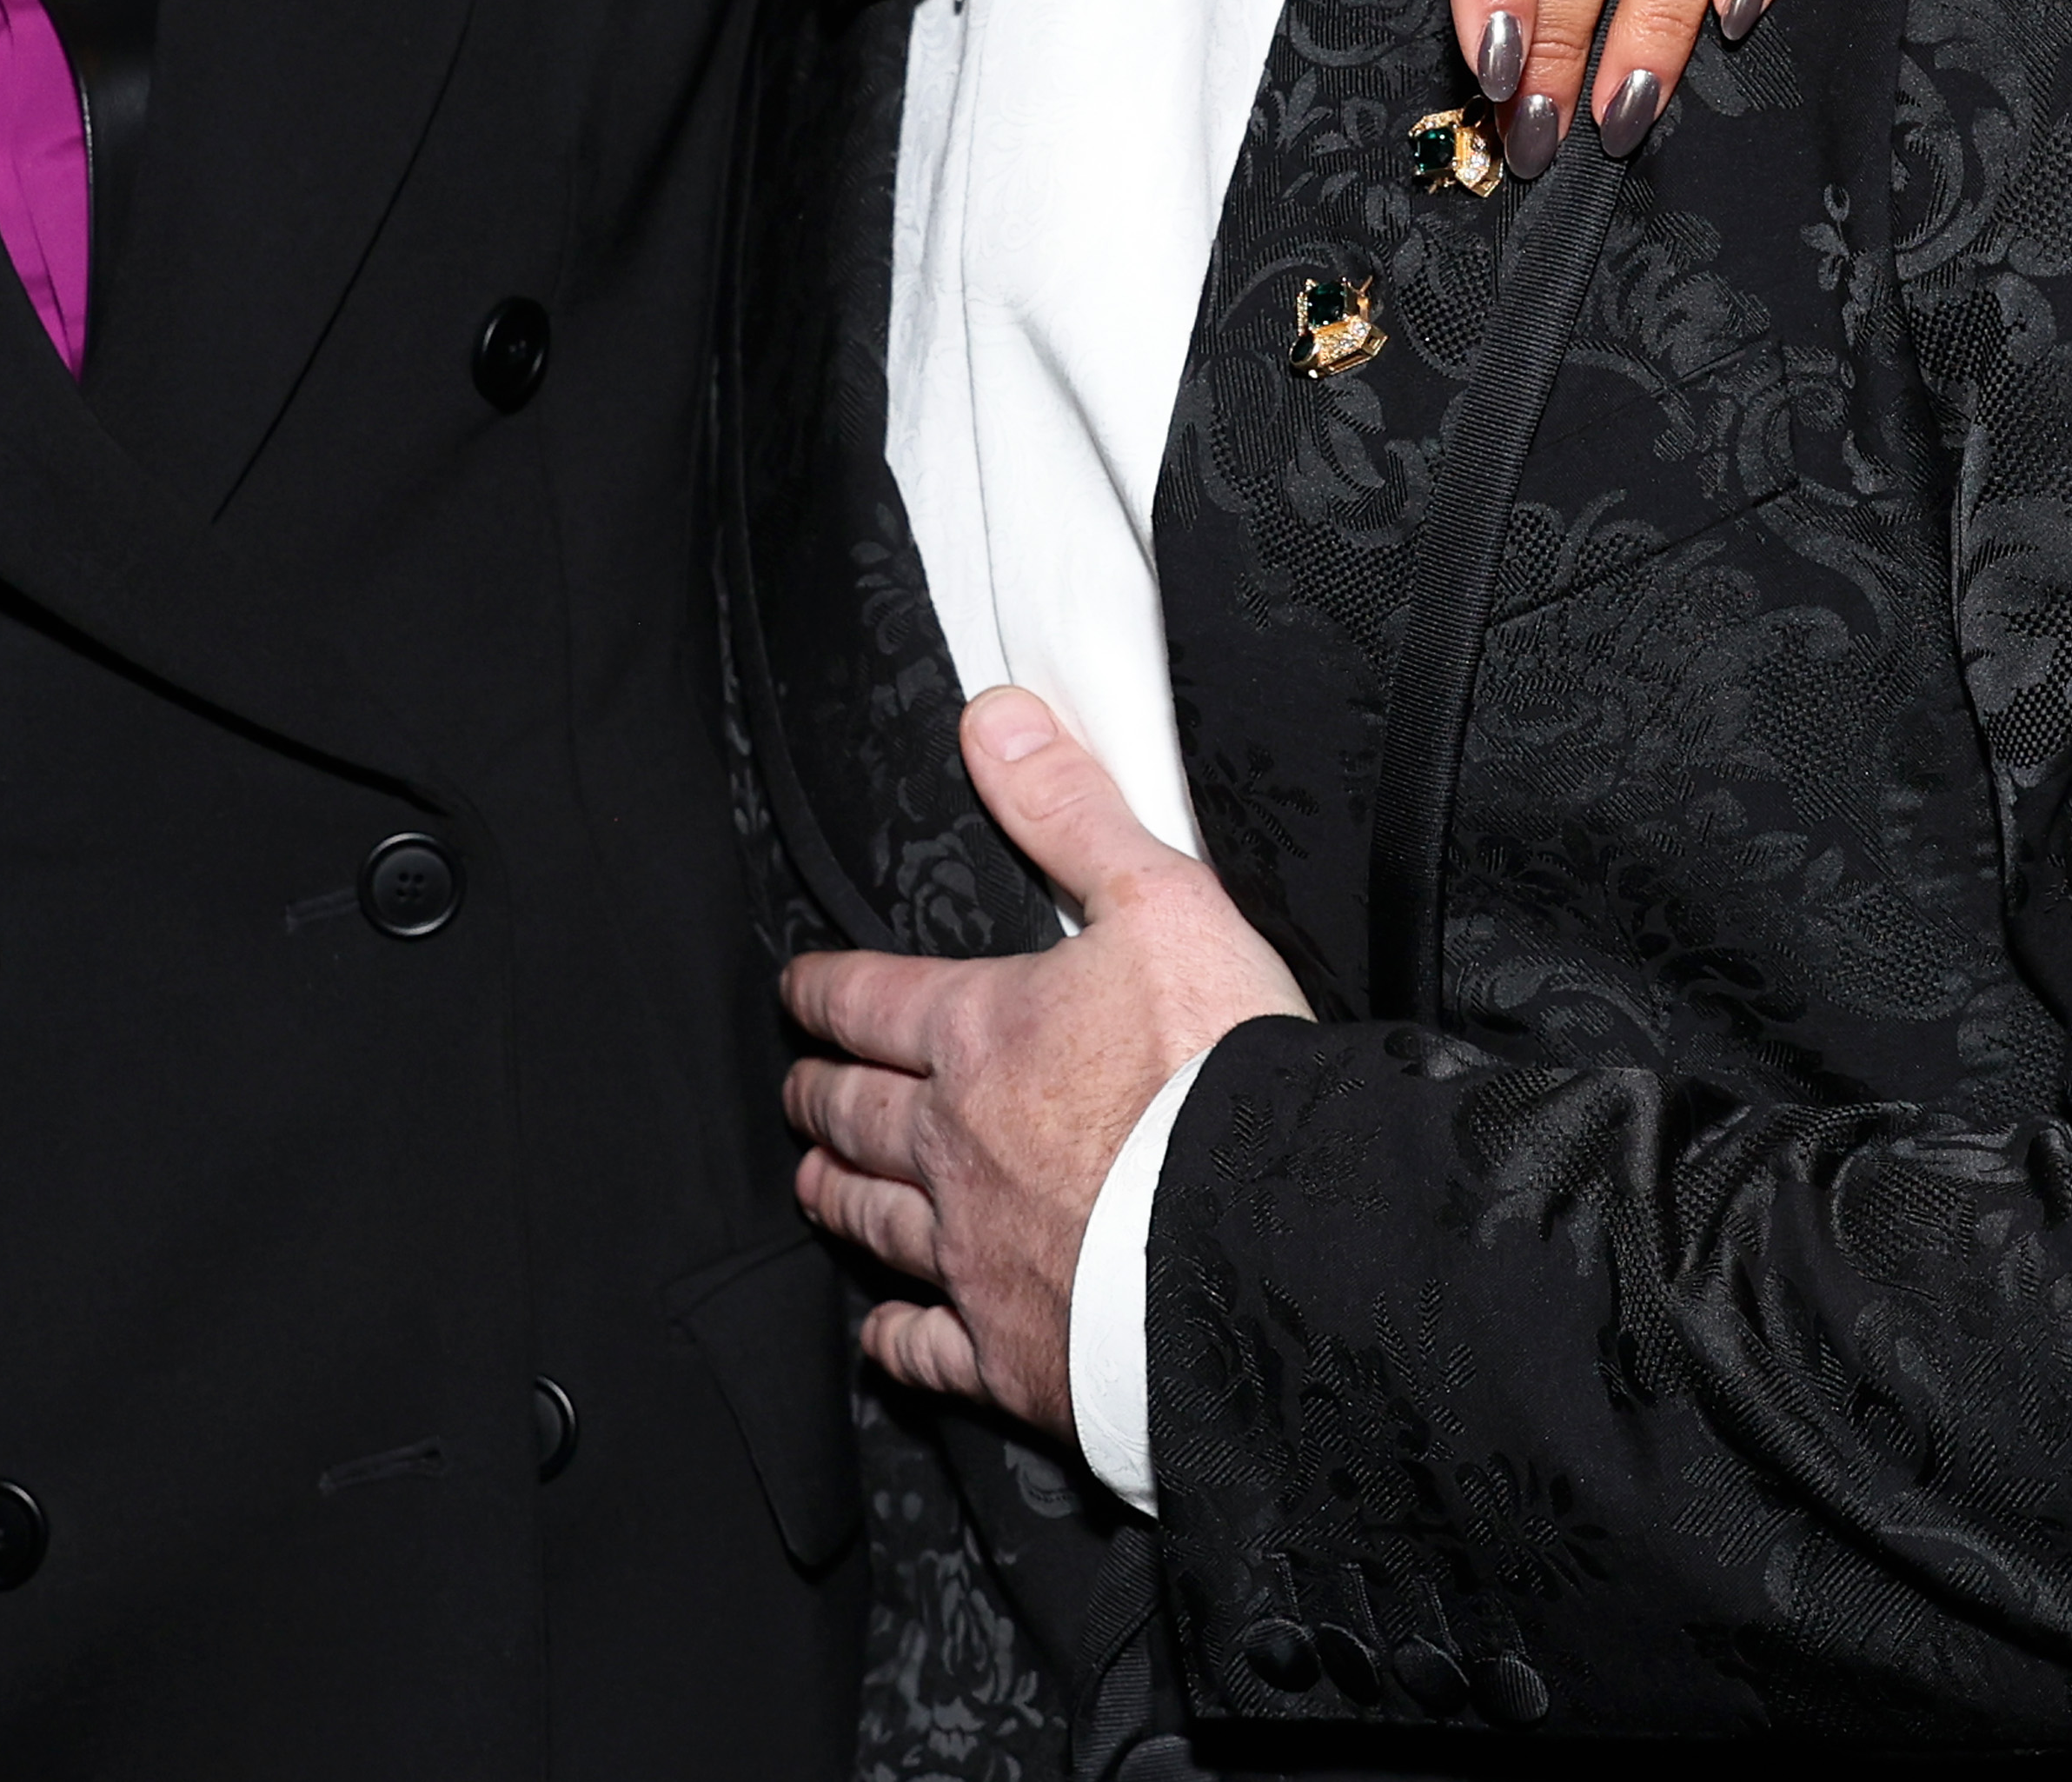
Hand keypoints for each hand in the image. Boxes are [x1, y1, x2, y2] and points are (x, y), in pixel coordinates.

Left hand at [780, 691, 1304, 1429]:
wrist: (1271, 1240)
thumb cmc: (1222, 1070)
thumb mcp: (1160, 900)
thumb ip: (1070, 810)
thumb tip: (993, 720)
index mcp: (979, 1035)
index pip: (867, 1001)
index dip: (825, 992)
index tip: (800, 992)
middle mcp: (953, 1148)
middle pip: (854, 1116)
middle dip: (821, 1096)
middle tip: (801, 1089)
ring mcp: (974, 1256)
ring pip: (874, 1222)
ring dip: (838, 1197)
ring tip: (816, 1186)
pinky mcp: (1010, 1353)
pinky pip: (926, 1349)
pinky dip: (896, 1337)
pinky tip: (885, 1332)